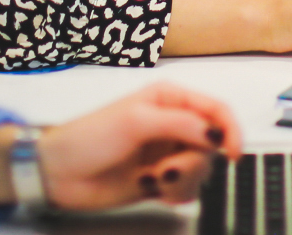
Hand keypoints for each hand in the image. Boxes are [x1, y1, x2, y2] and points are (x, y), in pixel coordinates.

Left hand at [0, 84, 242, 210]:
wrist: (59, 174)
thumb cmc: (91, 137)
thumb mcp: (137, 121)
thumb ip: (182, 124)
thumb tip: (217, 134)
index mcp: (170, 98)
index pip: (216, 110)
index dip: (230, 130)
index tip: (232, 153)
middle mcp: (173, 123)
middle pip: (211, 145)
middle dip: (192, 161)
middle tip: (166, 169)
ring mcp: (167, 152)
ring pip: (201, 170)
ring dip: (181, 180)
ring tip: (152, 179)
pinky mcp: (160, 179)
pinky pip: (186, 189)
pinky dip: (173, 192)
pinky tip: (151, 188)